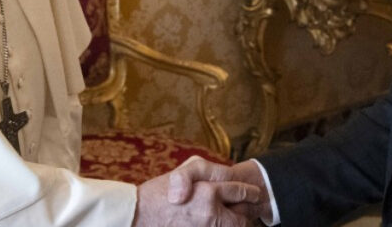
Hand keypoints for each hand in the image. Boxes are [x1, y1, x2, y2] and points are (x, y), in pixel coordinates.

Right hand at [134, 160, 260, 226]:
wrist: (137, 218)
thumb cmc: (158, 193)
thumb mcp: (184, 171)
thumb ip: (209, 171)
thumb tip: (229, 176)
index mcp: (208, 193)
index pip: (241, 192)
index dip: (250, 193)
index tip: (254, 193)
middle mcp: (210, 215)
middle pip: (243, 218)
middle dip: (245, 213)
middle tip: (245, 209)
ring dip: (234, 224)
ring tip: (232, 218)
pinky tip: (212, 223)